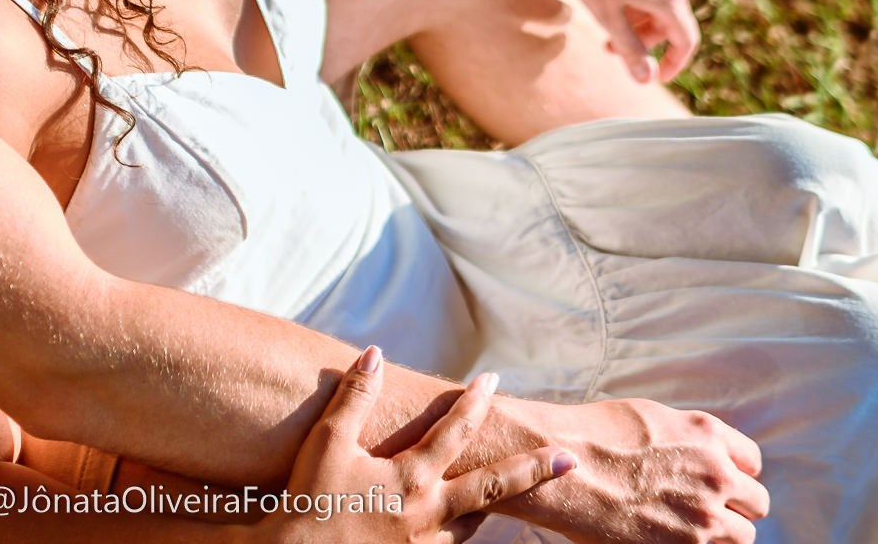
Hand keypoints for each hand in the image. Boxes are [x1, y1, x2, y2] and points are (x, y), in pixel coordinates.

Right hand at [256, 348, 572, 543]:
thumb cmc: (308, 501)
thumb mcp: (327, 441)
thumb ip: (355, 395)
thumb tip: (376, 353)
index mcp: (412, 477)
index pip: (456, 430)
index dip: (475, 401)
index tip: (493, 379)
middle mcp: (429, 513)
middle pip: (494, 487)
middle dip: (534, 470)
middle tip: (569, 458)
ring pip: (475, 524)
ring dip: (495, 504)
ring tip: (509, 490)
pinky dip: (465, 534)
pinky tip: (463, 528)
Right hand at [499, 397, 767, 543]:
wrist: (564, 468)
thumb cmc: (593, 436)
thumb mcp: (651, 418)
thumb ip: (688, 438)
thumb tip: (698, 452)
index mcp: (708, 436)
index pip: (751, 463)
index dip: (735, 474)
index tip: (720, 482)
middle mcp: (715, 475)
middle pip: (756, 503)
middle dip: (735, 507)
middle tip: (706, 509)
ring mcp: (703, 517)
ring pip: (742, 537)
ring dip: (722, 534)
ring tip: (689, 529)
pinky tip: (672, 539)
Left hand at [559, 0, 699, 84]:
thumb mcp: (607, 15)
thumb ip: (629, 48)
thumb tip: (647, 80)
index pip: (686, 41)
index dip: (674, 64)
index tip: (655, 77)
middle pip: (670, 23)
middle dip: (644, 41)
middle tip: (610, 49)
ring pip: (659, 4)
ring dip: (637, 21)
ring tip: (605, 25)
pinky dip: (636, 1)